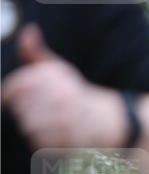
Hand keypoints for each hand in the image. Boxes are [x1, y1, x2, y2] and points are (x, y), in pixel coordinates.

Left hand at [1, 24, 126, 149]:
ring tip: (49, 124)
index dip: (8, 93)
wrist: (112, 120)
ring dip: (33, 128)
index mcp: (58, 79)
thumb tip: (29, 31)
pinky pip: (40, 142)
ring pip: (28, 126)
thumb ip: (38, 53)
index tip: (7, 98)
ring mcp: (67, 121)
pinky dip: (43, 141)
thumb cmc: (79, 94)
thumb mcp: (62, 70)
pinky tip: (56, 135)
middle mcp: (62, 99)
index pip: (18, 86)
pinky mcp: (70, 141)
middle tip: (40, 112)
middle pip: (20, 108)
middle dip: (25, 111)